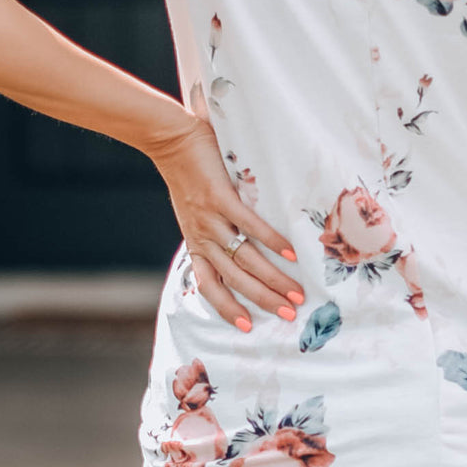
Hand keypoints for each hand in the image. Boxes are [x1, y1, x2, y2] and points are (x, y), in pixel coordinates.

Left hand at [149, 112, 303, 331]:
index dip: (226, 308)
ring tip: (296, 293)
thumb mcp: (193, 211)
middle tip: (289, 314)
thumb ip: (213, 227)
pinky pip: (249, 225)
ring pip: (245, 259)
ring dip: (273, 279)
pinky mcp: (221, 196)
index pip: (210, 285)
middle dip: (263, 299)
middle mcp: (202, 236)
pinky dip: (272, 241)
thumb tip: (237, 241)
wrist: (169, 139)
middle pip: (236, 278)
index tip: (247, 327)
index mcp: (196, 242)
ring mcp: (211, 218)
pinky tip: (291, 253)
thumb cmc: (186, 173)